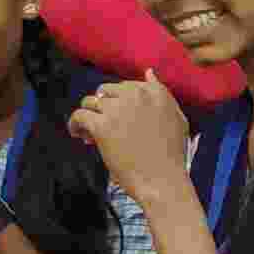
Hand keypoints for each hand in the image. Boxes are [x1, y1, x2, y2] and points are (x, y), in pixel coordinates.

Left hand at [73, 75, 196, 203]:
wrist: (163, 181)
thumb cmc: (172, 156)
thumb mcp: (177, 119)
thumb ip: (162, 94)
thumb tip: (149, 72)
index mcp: (156, 93)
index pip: (128, 86)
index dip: (121, 102)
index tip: (121, 117)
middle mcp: (136, 95)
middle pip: (106, 91)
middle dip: (104, 107)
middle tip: (105, 127)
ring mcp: (118, 109)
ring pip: (90, 101)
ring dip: (90, 115)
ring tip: (91, 134)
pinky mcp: (101, 125)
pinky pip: (79, 116)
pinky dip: (75, 125)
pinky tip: (78, 134)